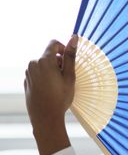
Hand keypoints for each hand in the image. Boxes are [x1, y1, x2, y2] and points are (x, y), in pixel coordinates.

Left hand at [24, 35, 77, 154]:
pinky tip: (51, 89)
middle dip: (59, 62)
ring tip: (59, 84)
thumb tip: (74, 37)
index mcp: (44, 60)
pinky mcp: (27, 81)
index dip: (64, 48)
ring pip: (44, 64)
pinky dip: (46, 76)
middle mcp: (33, 64)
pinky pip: (38, 73)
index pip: (54, 43)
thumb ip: (70, 55)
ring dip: (53, 69)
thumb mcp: (69, 76)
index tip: (69, 61)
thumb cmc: (60, 97)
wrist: (45, 117)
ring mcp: (28, 73)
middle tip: (66, 77)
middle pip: (49, 55)